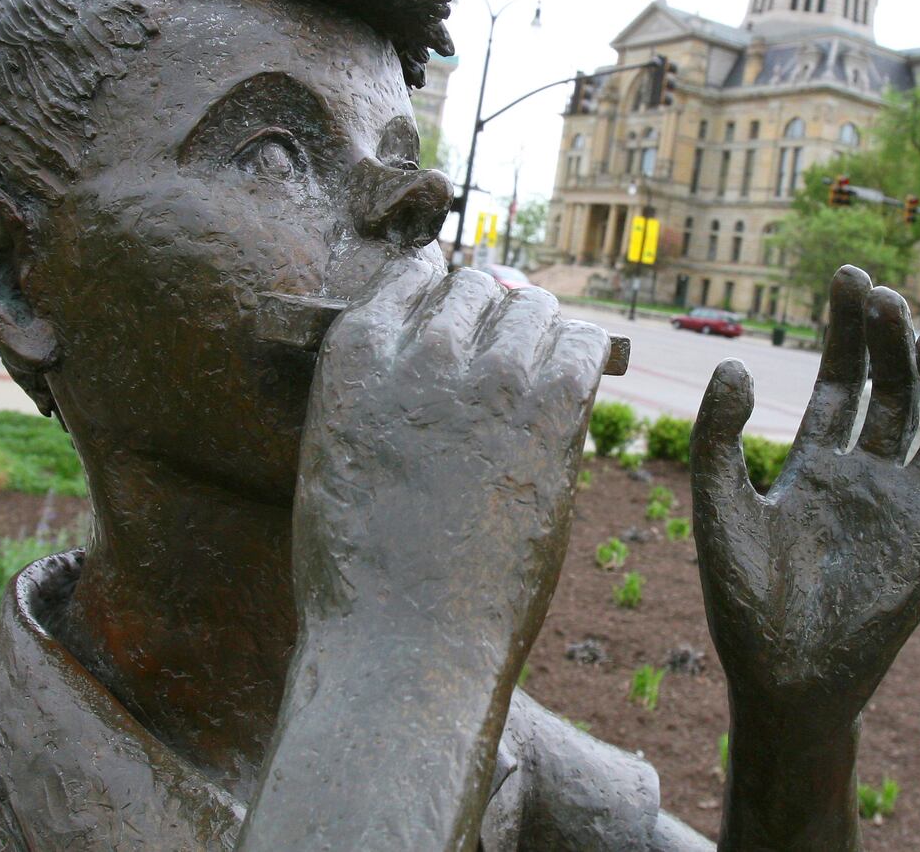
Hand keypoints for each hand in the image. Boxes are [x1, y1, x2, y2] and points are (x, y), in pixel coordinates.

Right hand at [295, 259, 610, 662]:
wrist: (405, 644)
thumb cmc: (361, 572)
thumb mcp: (333, 457)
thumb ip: (372, 393)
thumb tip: (421, 354)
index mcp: (354, 355)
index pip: (413, 275)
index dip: (441, 292)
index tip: (458, 314)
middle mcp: (422, 349)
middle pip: (480, 287)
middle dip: (494, 314)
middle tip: (507, 353)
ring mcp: (490, 377)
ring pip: (534, 308)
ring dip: (540, 332)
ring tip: (542, 370)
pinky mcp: (550, 412)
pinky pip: (586, 344)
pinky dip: (586, 353)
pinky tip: (580, 379)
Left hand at [691, 266, 919, 849]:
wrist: (780, 683)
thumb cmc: (744, 603)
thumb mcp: (719, 508)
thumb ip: (716, 438)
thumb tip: (734, 365)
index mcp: (818, 465)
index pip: (845, 381)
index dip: (849, 331)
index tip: (852, 276)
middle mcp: (869, 479)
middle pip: (895, 393)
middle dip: (892, 342)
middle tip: (885, 297)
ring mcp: (908, 511)